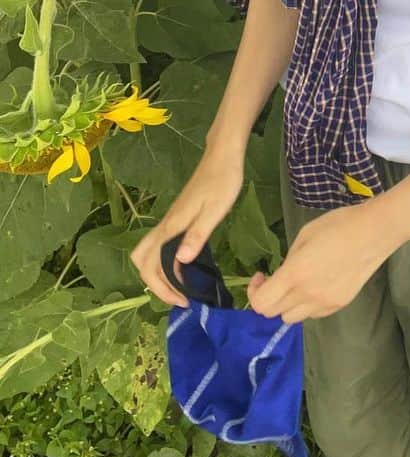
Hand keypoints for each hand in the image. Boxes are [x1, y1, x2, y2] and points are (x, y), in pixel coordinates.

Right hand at [130, 147, 245, 309]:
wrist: (222, 155)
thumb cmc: (222, 181)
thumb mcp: (215, 210)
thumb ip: (198, 235)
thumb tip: (180, 262)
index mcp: (172, 227)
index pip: (151, 265)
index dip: (162, 288)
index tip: (183, 301)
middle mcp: (165, 225)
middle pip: (141, 260)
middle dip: (154, 284)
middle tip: (180, 297)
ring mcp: (170, 221)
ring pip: (147, 252)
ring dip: (157, 273)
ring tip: (181, 287)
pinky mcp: (177, 218)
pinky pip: (160, 245)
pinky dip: (165, 261)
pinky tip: (185, 266)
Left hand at [246, 198, 398, 323]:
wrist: (375, 232)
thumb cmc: (338, 225)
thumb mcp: (305, 235)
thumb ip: (289, 259)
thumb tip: (284, 273)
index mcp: (295, 274)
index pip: (262, 303)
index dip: (254, 292)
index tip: (261, 276)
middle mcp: (308, 294)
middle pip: (274, 314)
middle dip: (268, 298)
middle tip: (275, 280)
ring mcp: (325, 303)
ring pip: (293, 318)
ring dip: (287, 305)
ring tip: (297, 285)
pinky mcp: (340, 304)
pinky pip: (313, 314)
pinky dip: (307, 305)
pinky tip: (316, 286)